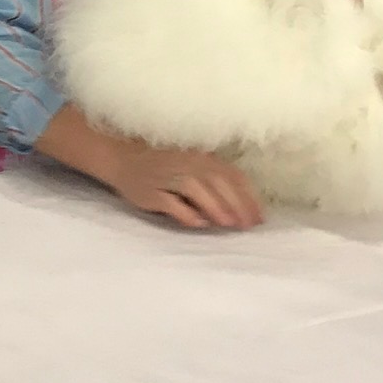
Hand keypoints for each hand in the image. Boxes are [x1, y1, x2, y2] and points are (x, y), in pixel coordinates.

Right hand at [35, 104, 262, 230]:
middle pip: (218, 184)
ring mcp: (168, 177)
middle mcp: (187, 164)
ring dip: (216, 208)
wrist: (121, 157)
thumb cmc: (163, 162)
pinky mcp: (151, 192)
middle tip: (248, 225)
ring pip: (198, 192)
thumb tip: (241, 204)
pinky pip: (172, 204)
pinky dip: (187, 214)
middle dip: (237, 205)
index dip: (248, 196)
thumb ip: (214, 178)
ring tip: (229, 224)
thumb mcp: (192, 163)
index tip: (260, 216)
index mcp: (201, 156)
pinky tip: (199, 224)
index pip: (231, 175)